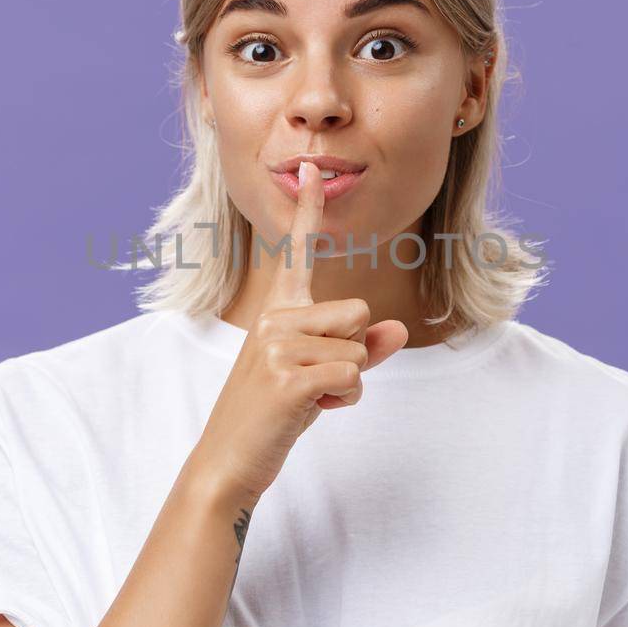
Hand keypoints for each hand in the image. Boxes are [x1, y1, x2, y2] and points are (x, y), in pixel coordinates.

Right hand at [191, 161, 408, 504]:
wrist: (228, 459)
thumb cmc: (273, 414)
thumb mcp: (318, 375)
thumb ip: (360, 350)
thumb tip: (399, 329)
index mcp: (278, 310)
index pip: (296, 252)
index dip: (308, 210)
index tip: (310, 167)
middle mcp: (273, 318)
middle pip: (356, 313)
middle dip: (351, 355)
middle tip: (312, 382)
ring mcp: (275, 345)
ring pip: (357, 351)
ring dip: (345, 384)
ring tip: (306, 398)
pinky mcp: (285, 376)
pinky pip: (351, 377)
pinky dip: (342, 401)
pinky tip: (310, 411)